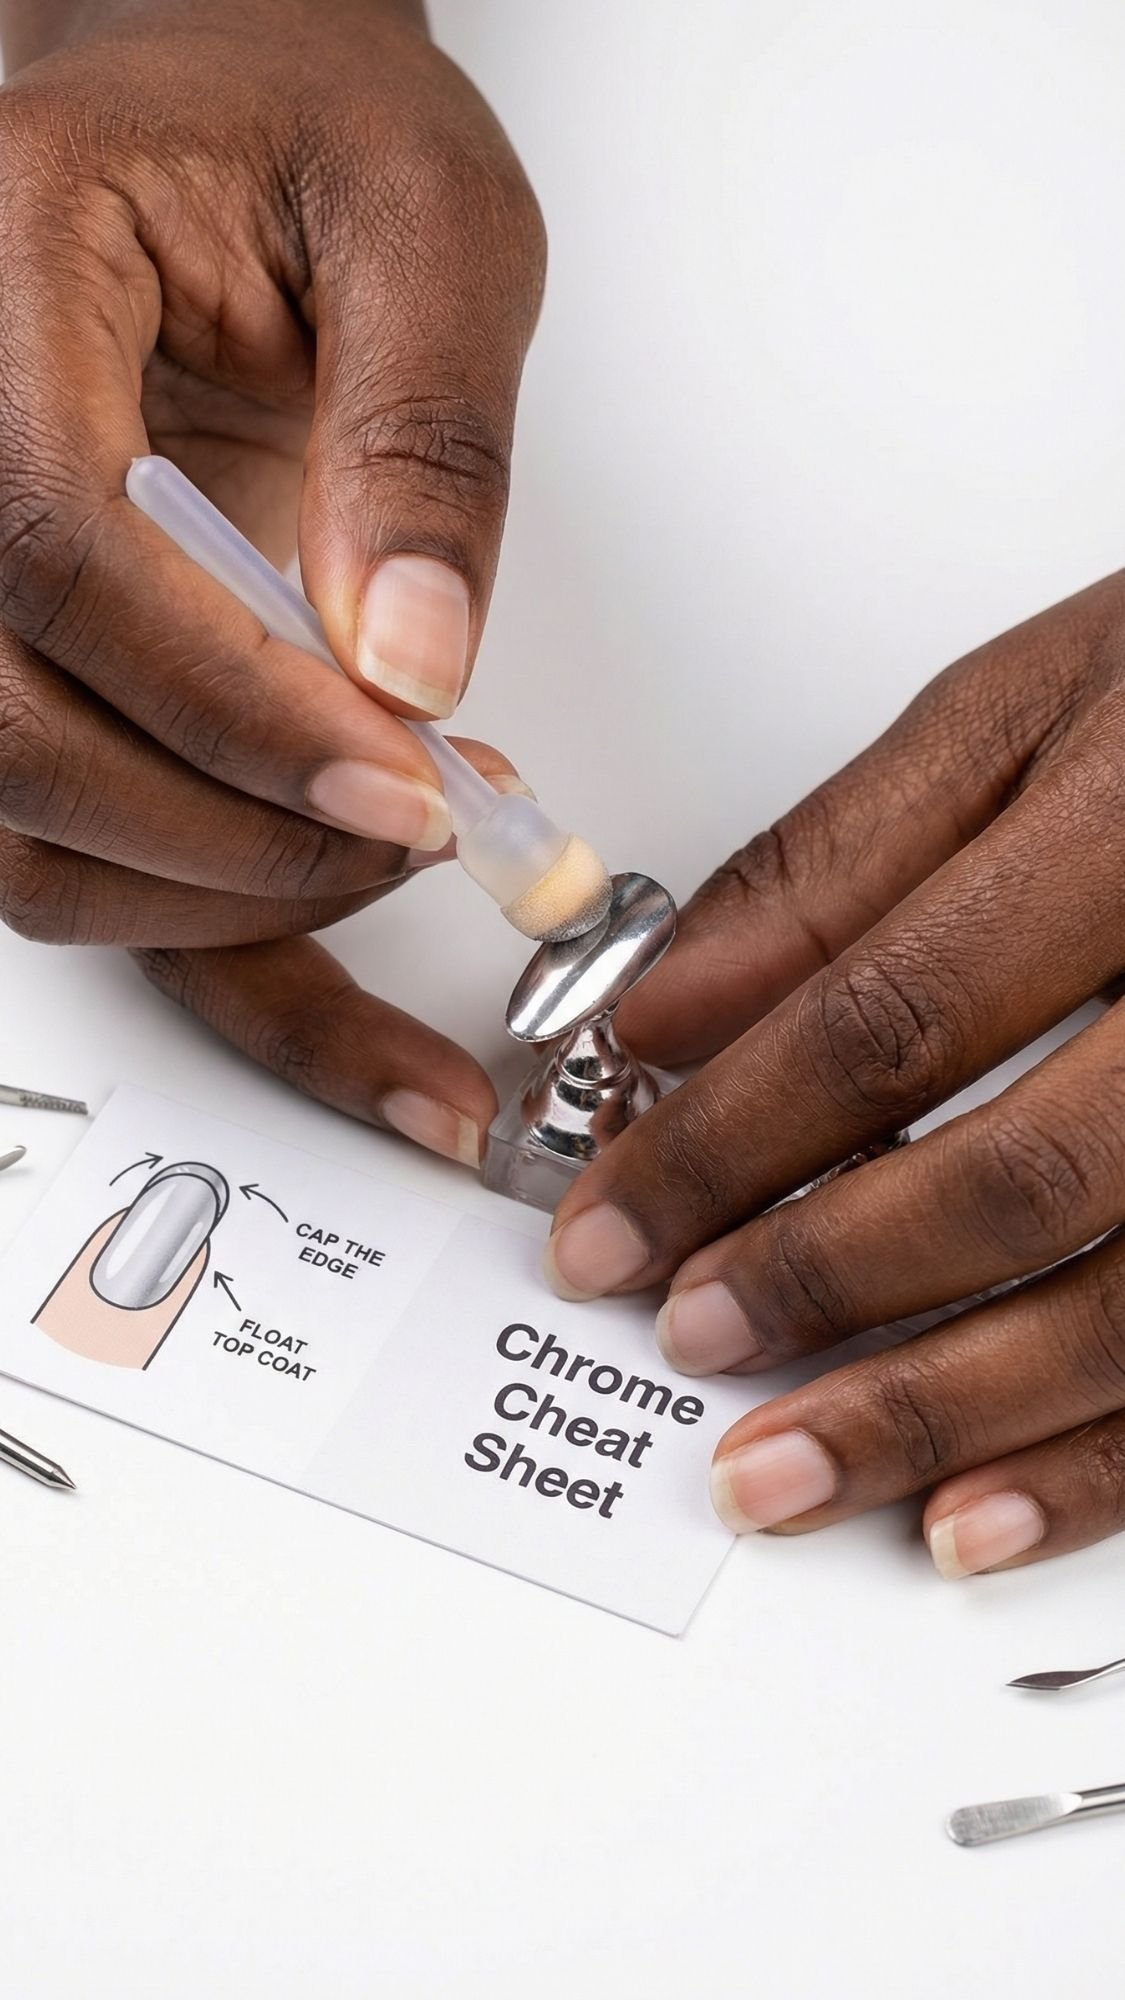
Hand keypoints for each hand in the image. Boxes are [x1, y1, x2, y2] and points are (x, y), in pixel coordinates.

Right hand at [0, 0, 544, 1158]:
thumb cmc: (297, 121)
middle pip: (2, 729)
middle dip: (225, 832)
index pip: (53, 551)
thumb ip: (422, 439)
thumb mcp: (426, 221)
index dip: (227, 703)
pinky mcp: (33, 674)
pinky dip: (217, 951)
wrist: (217, 109)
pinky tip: (352, 1005)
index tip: (397, 785)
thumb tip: (410, 666)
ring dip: (218, 906)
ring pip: (20, 834)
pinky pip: (79, 858)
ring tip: (394, 870)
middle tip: (419, 836)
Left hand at [545, 569, 1124, 1574]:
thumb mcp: (1032, 705)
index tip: (613, 1221)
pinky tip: (975, 1519)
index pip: (896, 1017)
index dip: (732, 1139)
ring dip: (943, 1414)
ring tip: (791, 1474)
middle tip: (691, 1339)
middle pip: (1022, 1180)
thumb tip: (666, 1014)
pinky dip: (1093, 1467)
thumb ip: (841, 863)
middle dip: (829, 1282)